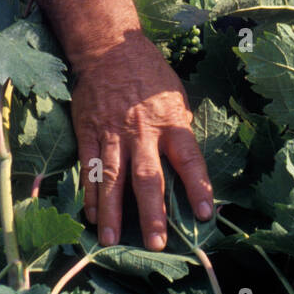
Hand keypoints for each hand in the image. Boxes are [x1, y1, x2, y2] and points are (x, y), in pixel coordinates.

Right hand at [71, 30, 213, 251]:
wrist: (110, 49)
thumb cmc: (150, 74)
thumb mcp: (176, 96)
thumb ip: (180, 129)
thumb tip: (187, 162)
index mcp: (171, 122)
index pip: (189, 159)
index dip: (198, 187)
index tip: (205, 214)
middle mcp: (143, 132)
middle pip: (148, 178)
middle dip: (152, 213)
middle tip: (156, 244)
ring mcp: (113, 134)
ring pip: (112, 178)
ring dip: (113, 212)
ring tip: (112, 241)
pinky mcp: (89, 132)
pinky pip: (89, 168)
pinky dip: (90, 194)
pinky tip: (92, 216)